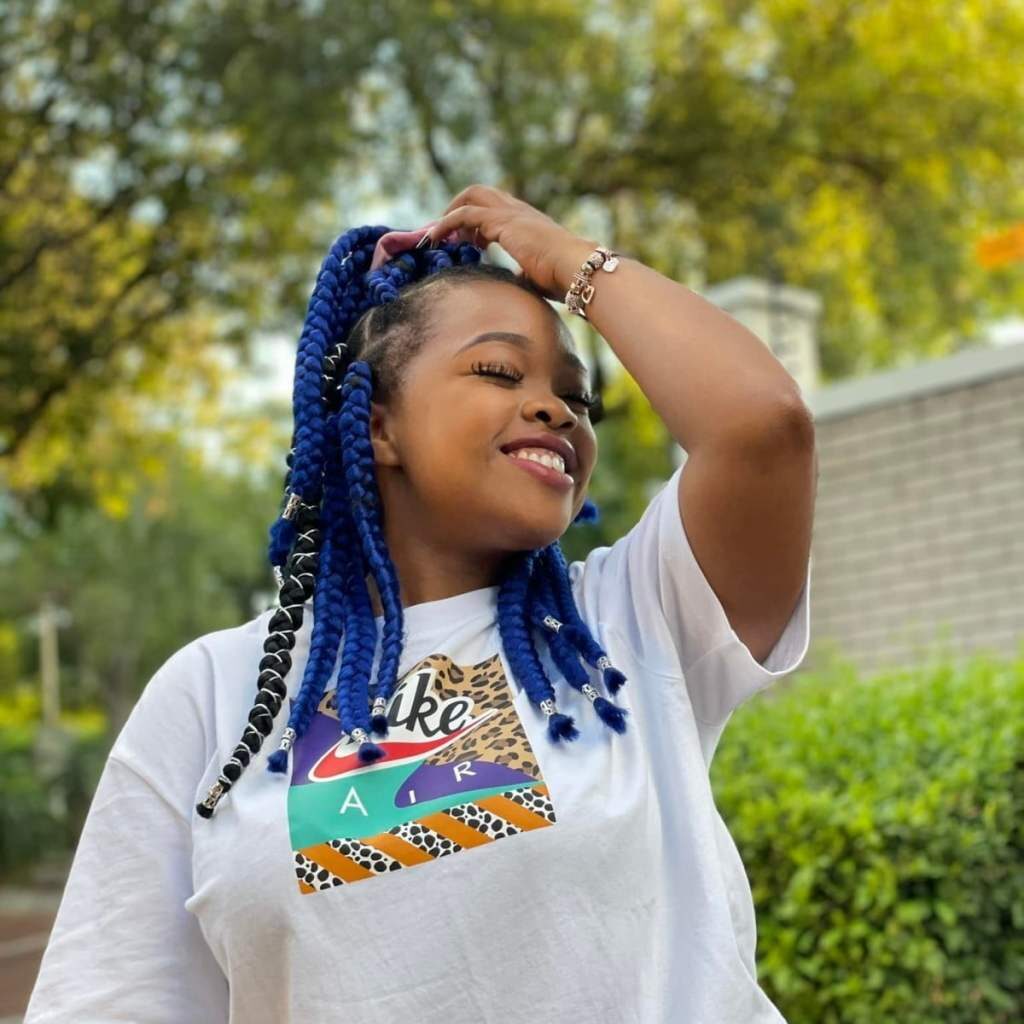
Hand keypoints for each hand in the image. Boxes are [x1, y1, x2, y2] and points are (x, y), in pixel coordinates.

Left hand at [426, 184, 595, 301]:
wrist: (576, 269)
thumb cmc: (564, 277)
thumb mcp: (538, 275)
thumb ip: (524, 273)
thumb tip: (516, 281)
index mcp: (528, 221)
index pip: (496, 208)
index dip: (476, 221)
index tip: (465, 241)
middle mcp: (519, 211)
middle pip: (481, 193)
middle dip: (458, 207)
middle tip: (443, 232)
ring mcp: (511, 213)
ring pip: (471, 196)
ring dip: (449, 213)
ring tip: (435, 236)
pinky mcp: (501, 222)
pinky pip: (465, 215)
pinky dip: (446, 224)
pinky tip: (436, 239)